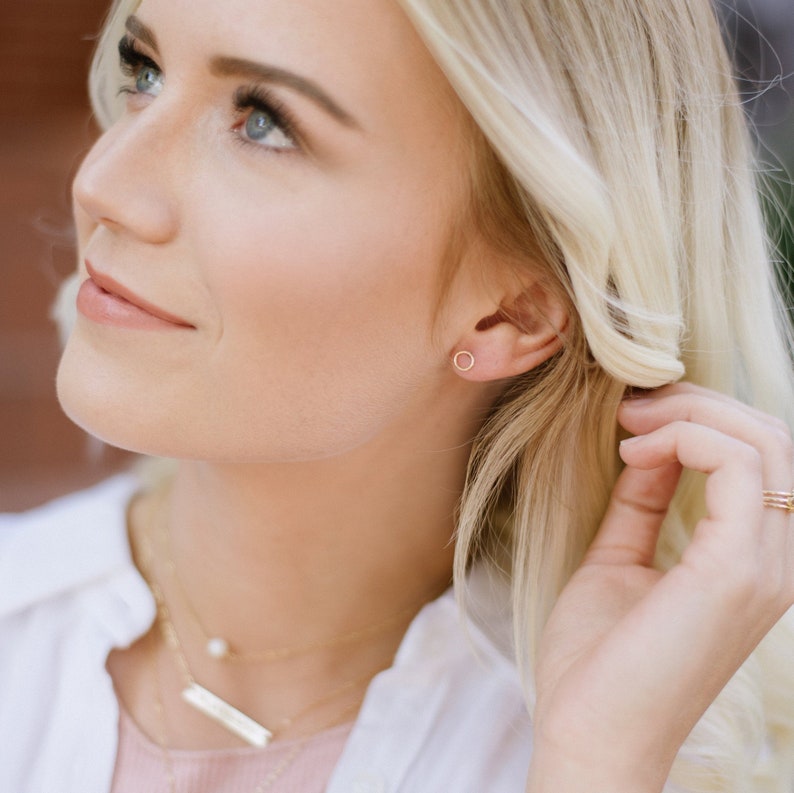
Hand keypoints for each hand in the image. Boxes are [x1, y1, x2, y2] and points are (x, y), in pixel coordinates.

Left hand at [525, 383, 793, 791]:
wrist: (588, 731)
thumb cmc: (600, 657)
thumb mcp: (621, 558)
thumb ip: (644, 504)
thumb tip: (649, 450)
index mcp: (755, 561)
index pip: (765, 460)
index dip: (703, 419)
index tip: (633, 418)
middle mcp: (778, 562)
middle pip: (774, 439)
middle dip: (700, 404)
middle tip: (634, 405)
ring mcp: (766, 567)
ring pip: (767, 443)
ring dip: (693, 415)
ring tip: (630, 423)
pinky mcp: (736, 570)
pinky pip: (739, 467)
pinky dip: (686, 440)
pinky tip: (634, 454)